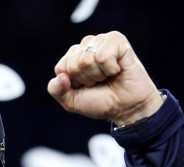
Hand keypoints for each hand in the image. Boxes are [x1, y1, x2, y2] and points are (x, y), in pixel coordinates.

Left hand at [47, 31, 163, 126]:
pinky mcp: (117, 40)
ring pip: (87, 59)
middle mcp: (86, 45)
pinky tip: (118, 70)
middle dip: (87, 79)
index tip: (88, 87)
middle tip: (100, 82)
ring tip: (109, 76)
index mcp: (73, 56)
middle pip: (73, 64)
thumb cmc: (102, 102)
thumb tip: (60, 76)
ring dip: (99, 75)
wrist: (127, 108)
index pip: (61, 67)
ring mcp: (102, 41)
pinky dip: (110, 69)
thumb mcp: (72, 102)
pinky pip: (103, 56)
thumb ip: (56, 90)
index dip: (74, 84)